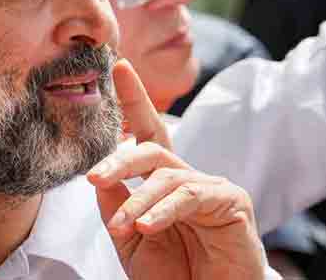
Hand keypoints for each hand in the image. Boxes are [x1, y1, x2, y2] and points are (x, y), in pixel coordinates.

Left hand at [88, 59, 264, 278]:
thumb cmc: (173, 271)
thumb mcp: (131, 236)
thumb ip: (116, 203)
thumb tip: (101, 173)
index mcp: (163, 180)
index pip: (146, 131)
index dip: (134, 99)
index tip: (118, 66)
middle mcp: (188, 176)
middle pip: (151, 147)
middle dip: (119, 159)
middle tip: (94, 177)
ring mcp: (212, 186)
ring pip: (166, 175)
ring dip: (138, 202)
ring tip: (124, 228)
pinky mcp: (231, 202)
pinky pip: (190, 195)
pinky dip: (164, 210)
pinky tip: (148, 226)